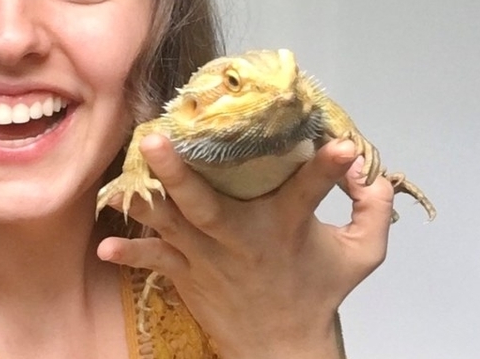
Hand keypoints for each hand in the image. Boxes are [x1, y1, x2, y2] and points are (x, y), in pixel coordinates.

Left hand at [96, 134, 394, 358]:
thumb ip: (374, 209)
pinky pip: (155, 260)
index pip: (313, 190)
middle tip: (157, 141)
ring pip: (171, 224)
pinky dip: (131, 252)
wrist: (282, 347)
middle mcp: (242, 238)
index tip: (342, 147)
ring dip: (145, 201)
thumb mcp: (361, 254)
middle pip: (206, 205)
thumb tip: (373, 170)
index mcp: (286, 226)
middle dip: (180, 173)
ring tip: (121, 178)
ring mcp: (208, 257)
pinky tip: (106, 245)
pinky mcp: (188, 272)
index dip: (329, 168)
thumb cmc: (318, 292)